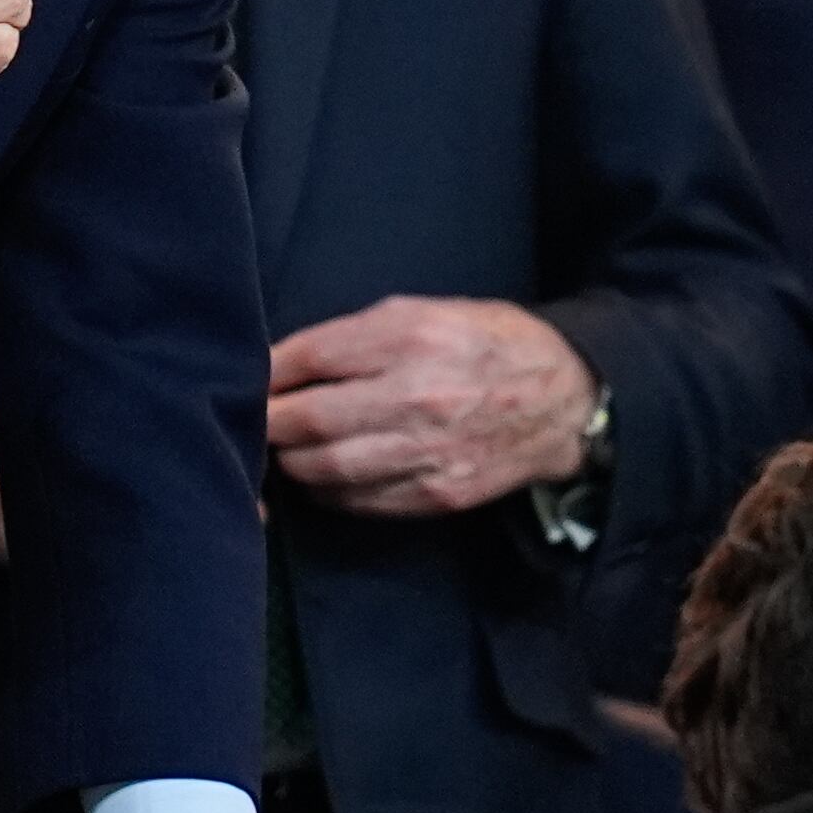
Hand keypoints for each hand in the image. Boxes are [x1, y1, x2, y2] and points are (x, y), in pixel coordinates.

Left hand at [266, 296, 597, 518]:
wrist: (563, 399)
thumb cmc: (483, 342)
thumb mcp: (420, 311)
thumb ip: (353, 336)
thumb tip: (281, 363)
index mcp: (410, 337)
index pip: (311, 358)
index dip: (268, 373)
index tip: (249, 379)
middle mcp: (417, 396)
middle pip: (309, 420)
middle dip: (270, 424)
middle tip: (255, 421)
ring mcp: (428, 451)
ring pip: (327, 469)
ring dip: (291, 462)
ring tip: (283, 448)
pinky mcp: (437, 493)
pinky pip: (360, 501)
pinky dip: (328, 490)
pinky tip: (320, 474)